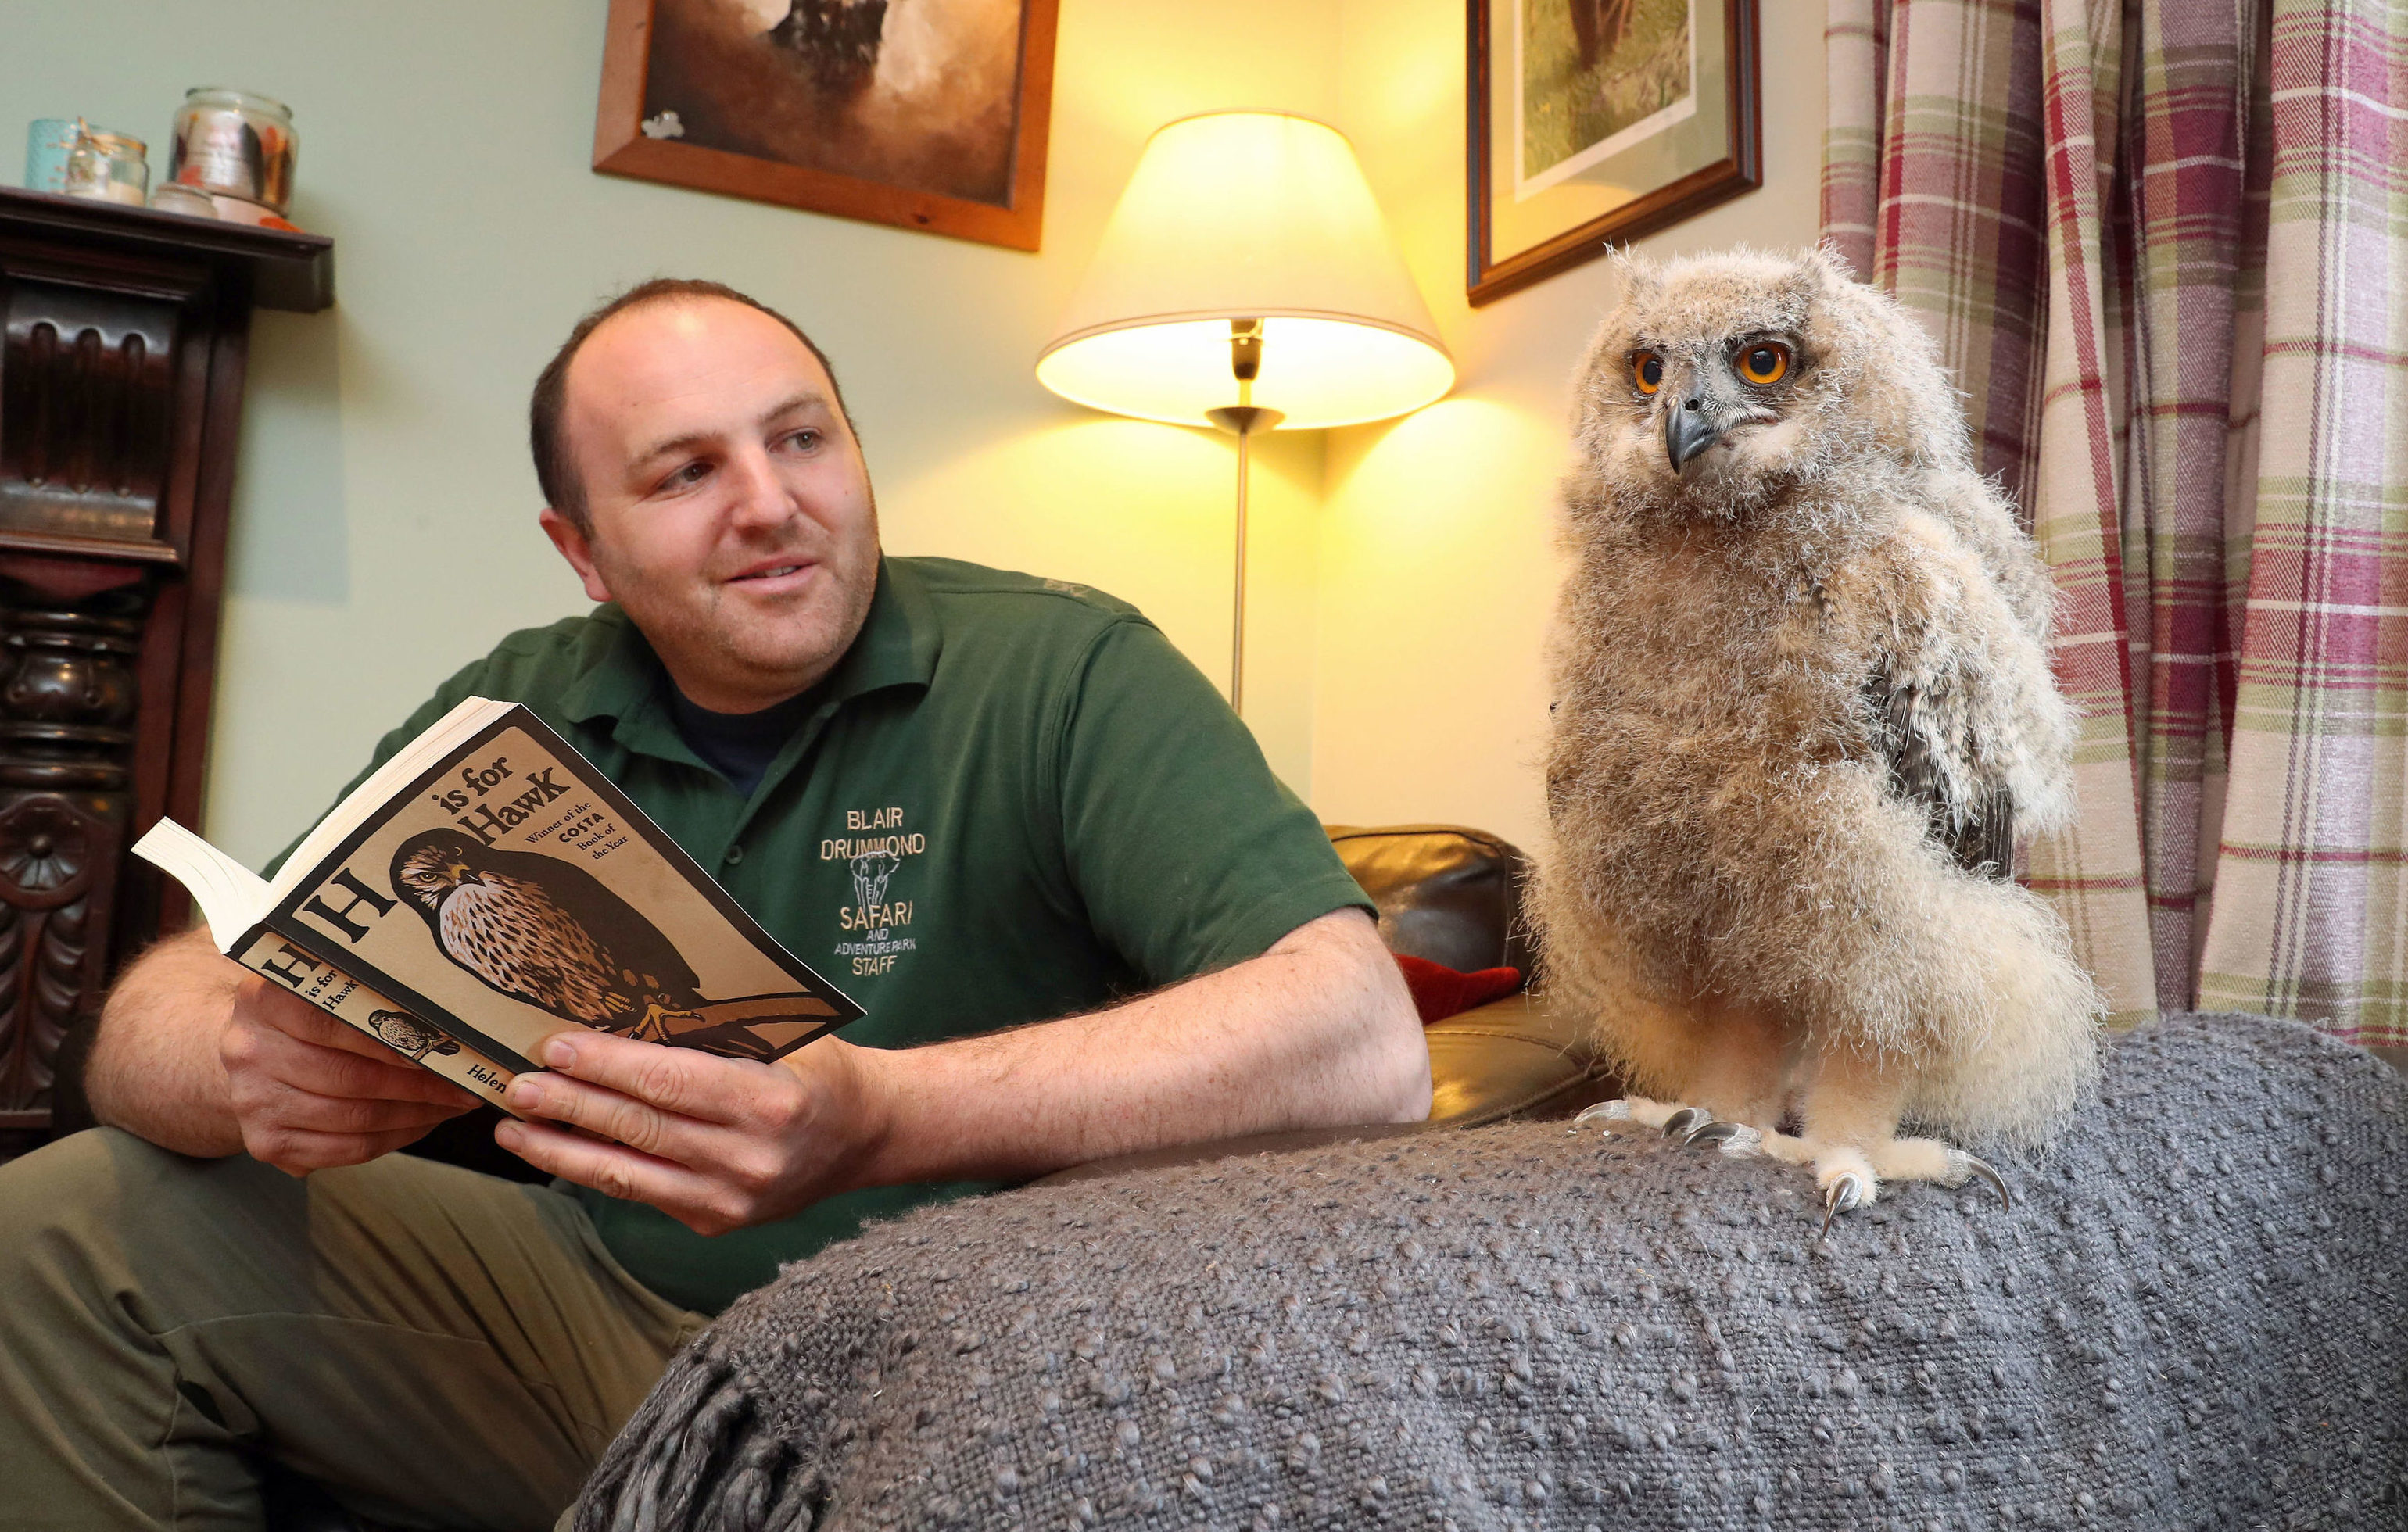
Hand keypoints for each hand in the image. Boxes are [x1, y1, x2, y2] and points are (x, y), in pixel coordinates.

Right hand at [219, 975, 481, 1174]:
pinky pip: (347, 1150)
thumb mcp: (320, 987)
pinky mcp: (266, 1142)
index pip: (333, 1022)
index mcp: (263, 1000)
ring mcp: (253, 1101)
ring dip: (415, 1114)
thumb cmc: (306, 1015)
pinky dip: (395, 1139)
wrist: (252, 1051)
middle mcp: (249, 1051)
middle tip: (463, 1083)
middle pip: (349, 1077)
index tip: (442, 1047)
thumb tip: (445, 1017)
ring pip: (354, 1118)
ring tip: (453, 1104)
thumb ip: (365, 992)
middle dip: (419, 1084)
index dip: (392, 1039)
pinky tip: (422, 1123)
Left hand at [493, 1031, 888, 1234]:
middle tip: (516, 1084)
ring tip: (514, 1127)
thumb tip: (617, 1027)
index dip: (607, 1066)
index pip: (670, 1082)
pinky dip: (595, 1170)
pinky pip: (642, 1194)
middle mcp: (749, 1159)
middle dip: (570, 1105)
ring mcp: (731, 1200)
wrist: (867, 1136)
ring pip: (627, 1174)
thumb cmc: (819, 1072)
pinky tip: (559, 1151)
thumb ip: (710, 1042)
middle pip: (640, 1129)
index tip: (556, 1048)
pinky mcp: (716, 1222)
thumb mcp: (779, 1041)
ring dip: (563, 1150)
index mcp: (769, 1103)